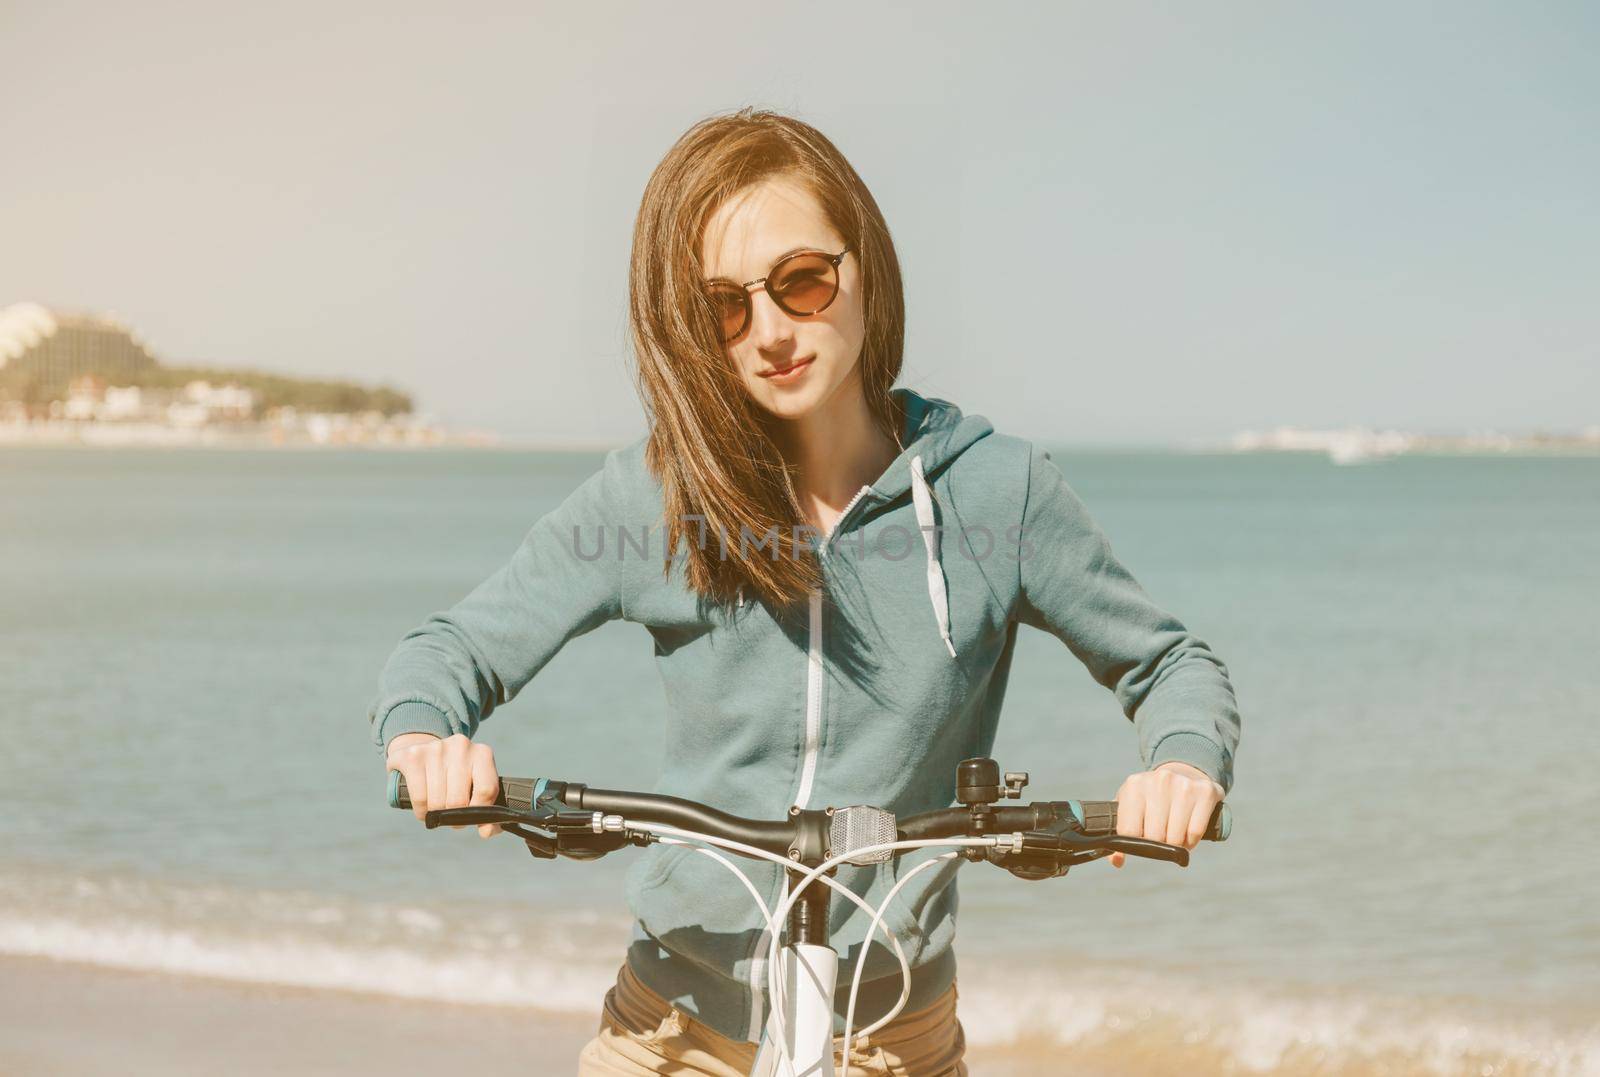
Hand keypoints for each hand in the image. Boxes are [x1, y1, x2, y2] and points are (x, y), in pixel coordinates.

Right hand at [385, 732, 502, 838]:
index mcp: (482, 754)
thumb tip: (486, 832)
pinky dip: (421, 812)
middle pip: (458, 801)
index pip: (487, 790)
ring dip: (436, 815)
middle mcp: (461, 747)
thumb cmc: (456, 776)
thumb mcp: (476, 785)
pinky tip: (424, 809)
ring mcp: (436, 749)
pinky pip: (419, 798)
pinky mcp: (413, 756)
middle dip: (454, 818)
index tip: (473, 819)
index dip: (479, 812)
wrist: (423, 748)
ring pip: (437, 803)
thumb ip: (488, 812)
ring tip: (437, 810)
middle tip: (451, 817)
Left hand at [1108, 760, 1223, 867]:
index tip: (1140, 844)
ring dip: (1175, 846)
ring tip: (1173, 837)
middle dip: (1157, 845)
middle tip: (1160, 839)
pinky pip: (1195, 832)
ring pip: (1175, 838)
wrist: (1183, 773)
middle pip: (1154, 836)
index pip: (1129, 831)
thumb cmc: (1151, 796)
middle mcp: (1159, 782)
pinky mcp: (1205, 792)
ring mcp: (1183, 786)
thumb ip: (1120, 830)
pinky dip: (1191, 842)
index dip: (1134, 845)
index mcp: (1135, 785)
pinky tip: (1187, 836)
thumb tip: (1117, 861)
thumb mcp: (1130, 805)